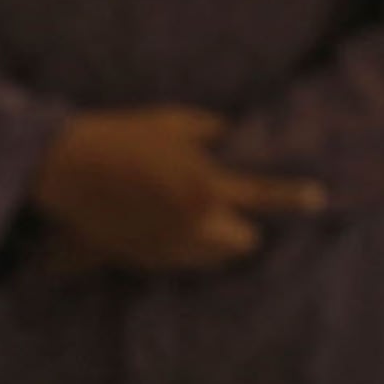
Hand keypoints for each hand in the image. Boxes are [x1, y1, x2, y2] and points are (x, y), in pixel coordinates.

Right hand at [30, 108, 326, 271]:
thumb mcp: (175, 123)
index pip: (263, 196)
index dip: (294, 197)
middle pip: (244, 243)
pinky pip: (181, 260)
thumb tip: (236, 139)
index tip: (318, 198)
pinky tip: (166, 222)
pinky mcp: (143, 259)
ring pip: (212, 257)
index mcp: (206, 187)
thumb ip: (214, 134)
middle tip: (231, 205)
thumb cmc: (122, 137)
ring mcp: (167, 247)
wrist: (65, 167)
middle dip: (244, 227)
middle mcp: (193, 224)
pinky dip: (186, 246)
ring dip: (216, 239)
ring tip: (194, 213)